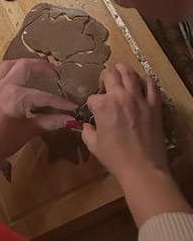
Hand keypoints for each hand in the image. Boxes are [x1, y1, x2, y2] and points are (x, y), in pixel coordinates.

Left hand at [0, 59, 76, 165]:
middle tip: (56, 75)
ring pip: (10, 63)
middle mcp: (3, 85)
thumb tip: (70, 119)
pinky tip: (18, 76)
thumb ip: (49, 122)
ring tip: (38, 71)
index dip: (61, 102)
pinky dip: (11, 68)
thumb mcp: (27, 132)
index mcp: (15, 97)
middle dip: (43, 67)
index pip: (44, 96)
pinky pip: (0, 70)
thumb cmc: (1, 142)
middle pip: (25, 65)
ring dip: (25, 64)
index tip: (73, 106)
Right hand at [81, 64, 167, 184]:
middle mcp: (119, 96)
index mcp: (102, 105)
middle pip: (110, 74)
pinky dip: (145, 81)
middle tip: (105, 86)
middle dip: (104, 78)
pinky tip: (141, 85)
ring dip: (122, 71)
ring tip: (120, 76)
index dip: (92, 104)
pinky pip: (151, 85)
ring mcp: (138, 99)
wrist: (143, 169)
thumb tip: (86, 126)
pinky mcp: (154, 105)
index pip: (93, 96)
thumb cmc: (116, 158)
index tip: (95, 112)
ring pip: (129, 72)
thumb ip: (87, 131)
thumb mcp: (94, 145)